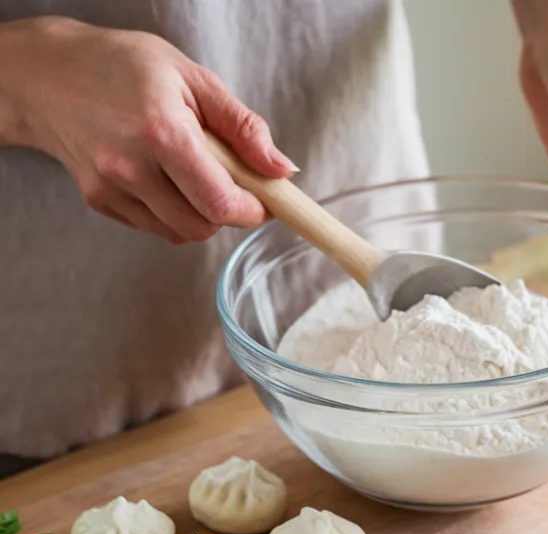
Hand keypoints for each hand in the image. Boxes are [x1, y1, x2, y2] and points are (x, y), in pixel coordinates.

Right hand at [0, 17, 294, 243]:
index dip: (253, 210)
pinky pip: (154, 227)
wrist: (44, 75)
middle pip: (202, 225)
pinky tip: (164, 178)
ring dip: (201, 215)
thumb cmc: (122, 66)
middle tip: (230, 181)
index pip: (220, 202)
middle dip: (228, 212)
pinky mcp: (98, 200)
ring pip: (180, 233)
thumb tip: (282, 169)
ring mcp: (109, 187)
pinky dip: (172, 213)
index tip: (264, 200)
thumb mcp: (192, 78)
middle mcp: (130, 166)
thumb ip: (243, 127)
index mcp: (161, 132)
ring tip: (193, 173)